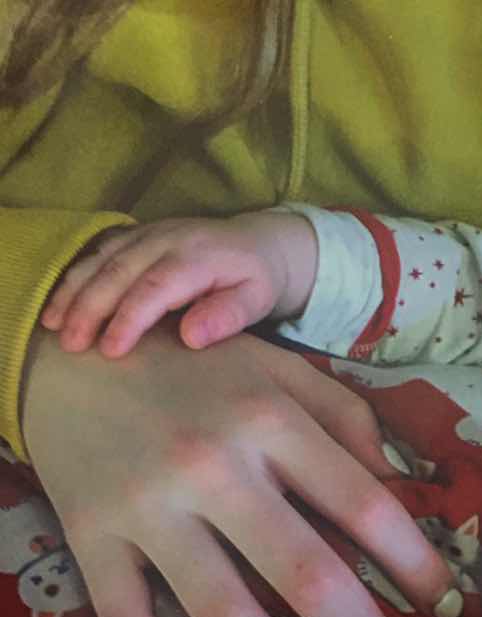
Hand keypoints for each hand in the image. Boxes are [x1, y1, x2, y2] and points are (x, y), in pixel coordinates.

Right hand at [22, 327, 460, 616]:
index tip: (449, 609)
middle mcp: (210, 468)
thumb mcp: (279, 369)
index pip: (364, 509)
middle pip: (307, 581)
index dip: (418, 569)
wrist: (70, 355)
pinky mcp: (89, 543)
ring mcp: (144, 512)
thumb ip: (347, 417)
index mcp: (268, 420)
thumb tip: (403, 486)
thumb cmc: (193, 366)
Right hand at [40, 212, 317, 356]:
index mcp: (197, 258)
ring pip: (102, 259)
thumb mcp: (257, 300)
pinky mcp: (138, 235)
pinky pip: (100, 251)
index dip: (129, 318)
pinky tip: (61, 301)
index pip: (155, 288)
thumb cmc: (258, 280)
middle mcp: (167, 240)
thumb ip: (228, 316)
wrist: (262, 242)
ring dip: (73, 290)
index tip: (111, 350)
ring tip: (53, 324)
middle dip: (90, 307)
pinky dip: (76, 275)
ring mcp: (149, 234)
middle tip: (71, 345)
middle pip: (118, 271)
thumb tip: (191, 337)